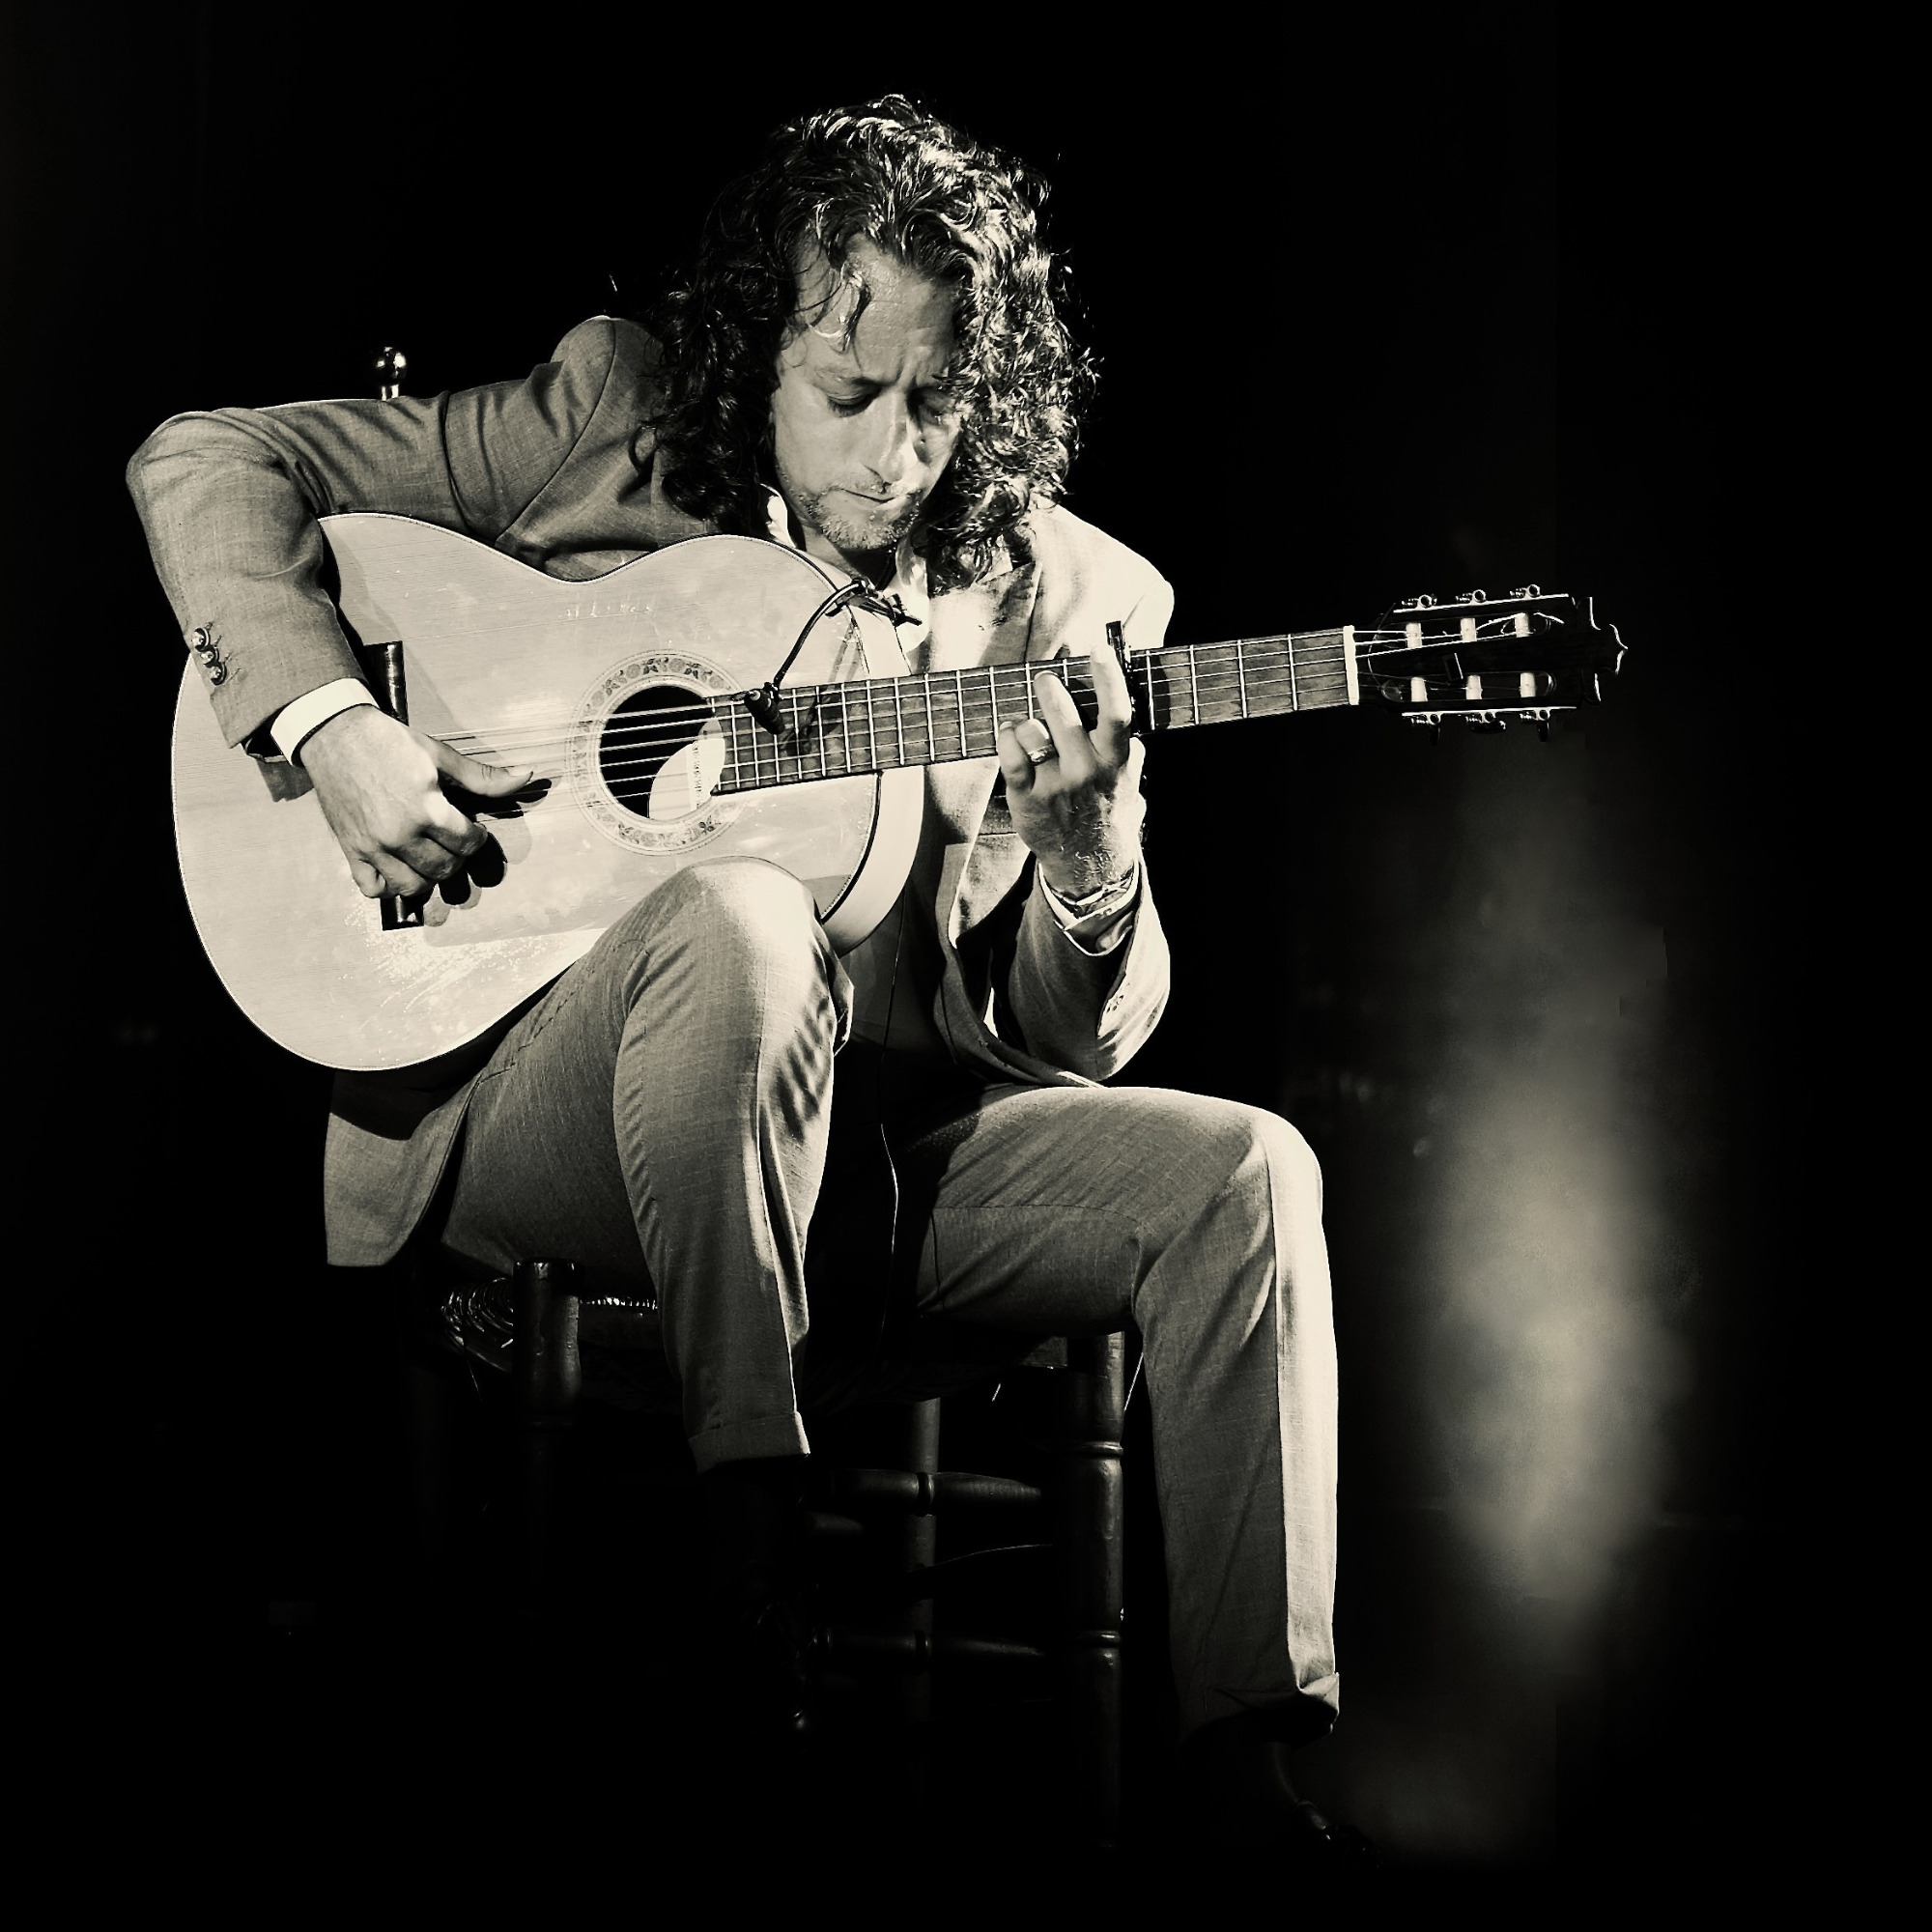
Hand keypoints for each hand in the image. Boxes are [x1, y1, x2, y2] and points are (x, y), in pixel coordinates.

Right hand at [299, 705, 531, 898]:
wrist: (335, 734)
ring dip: (428, 876)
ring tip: (430, 856)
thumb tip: (526, 776)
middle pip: (444, 868)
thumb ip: (482, 777)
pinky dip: (388, 886)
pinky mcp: (350, 850)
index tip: (472, 829)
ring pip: (413, 886)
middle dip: (457, 856)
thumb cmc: (389, 742)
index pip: (468, 844)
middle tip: (453, 841)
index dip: (477, 837)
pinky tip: (398, 868)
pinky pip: (373, 889)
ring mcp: (372, 847)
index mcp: (426, 810)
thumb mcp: (439, 755)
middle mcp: (399, 834)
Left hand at [995, 646, 1144, 899]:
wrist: (1087, 863)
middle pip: (1064, 714)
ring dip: (1025, 719)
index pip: (1115, 713)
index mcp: (1114, 762)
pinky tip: (1007, 731)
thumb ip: (1127, 751)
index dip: (1107, 677)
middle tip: (1044, 678)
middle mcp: (1085, 770)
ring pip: (1032, 731)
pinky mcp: (1026, 796)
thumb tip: (1126, 717)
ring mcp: (1054, 784)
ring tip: (1026, 722)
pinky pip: (1009, 755)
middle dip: (1050, 688)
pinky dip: (1005, 736)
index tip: (1097, 649)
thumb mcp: (1129, 783)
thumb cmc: (1106, 813)